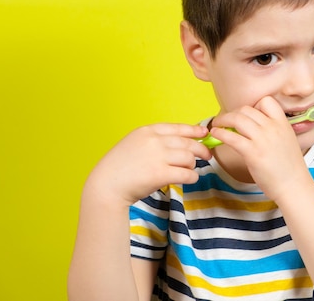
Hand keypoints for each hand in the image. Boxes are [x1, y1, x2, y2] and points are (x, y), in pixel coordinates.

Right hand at [85, 123, 211, 206]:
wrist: (106, 186)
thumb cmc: (120, 168)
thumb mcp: (134, 144)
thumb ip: (155, 140)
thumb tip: (181, 142)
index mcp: (147, 131)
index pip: (178, 127)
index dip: (194, 130)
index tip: (205, 133)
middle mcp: (154, 141)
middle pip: (188, 142)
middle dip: (201, 149)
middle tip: (207, 155)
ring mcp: (158, 156)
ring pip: (189, 157)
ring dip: (193, 165)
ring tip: (189, 170)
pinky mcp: (161, 174)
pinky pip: (187, 173)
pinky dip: (192, 177)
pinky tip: (190, 178)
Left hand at [210, 96, 311, 201]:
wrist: (294, 185)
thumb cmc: (290, 167)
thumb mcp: (287, 140)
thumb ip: (274, 130)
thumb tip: (254, 127)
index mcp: (283, 123)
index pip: (266, 101)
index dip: (254, 105)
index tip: (247, 115)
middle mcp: (273, 128)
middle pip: (247, 109)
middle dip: (233, 113)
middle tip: (226, 120)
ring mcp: (262, 139)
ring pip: (237, 119)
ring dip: (223, 120)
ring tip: (217, 124)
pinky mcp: (252, 153)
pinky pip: (231, 137)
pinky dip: (220, 133)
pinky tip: (216, 134)